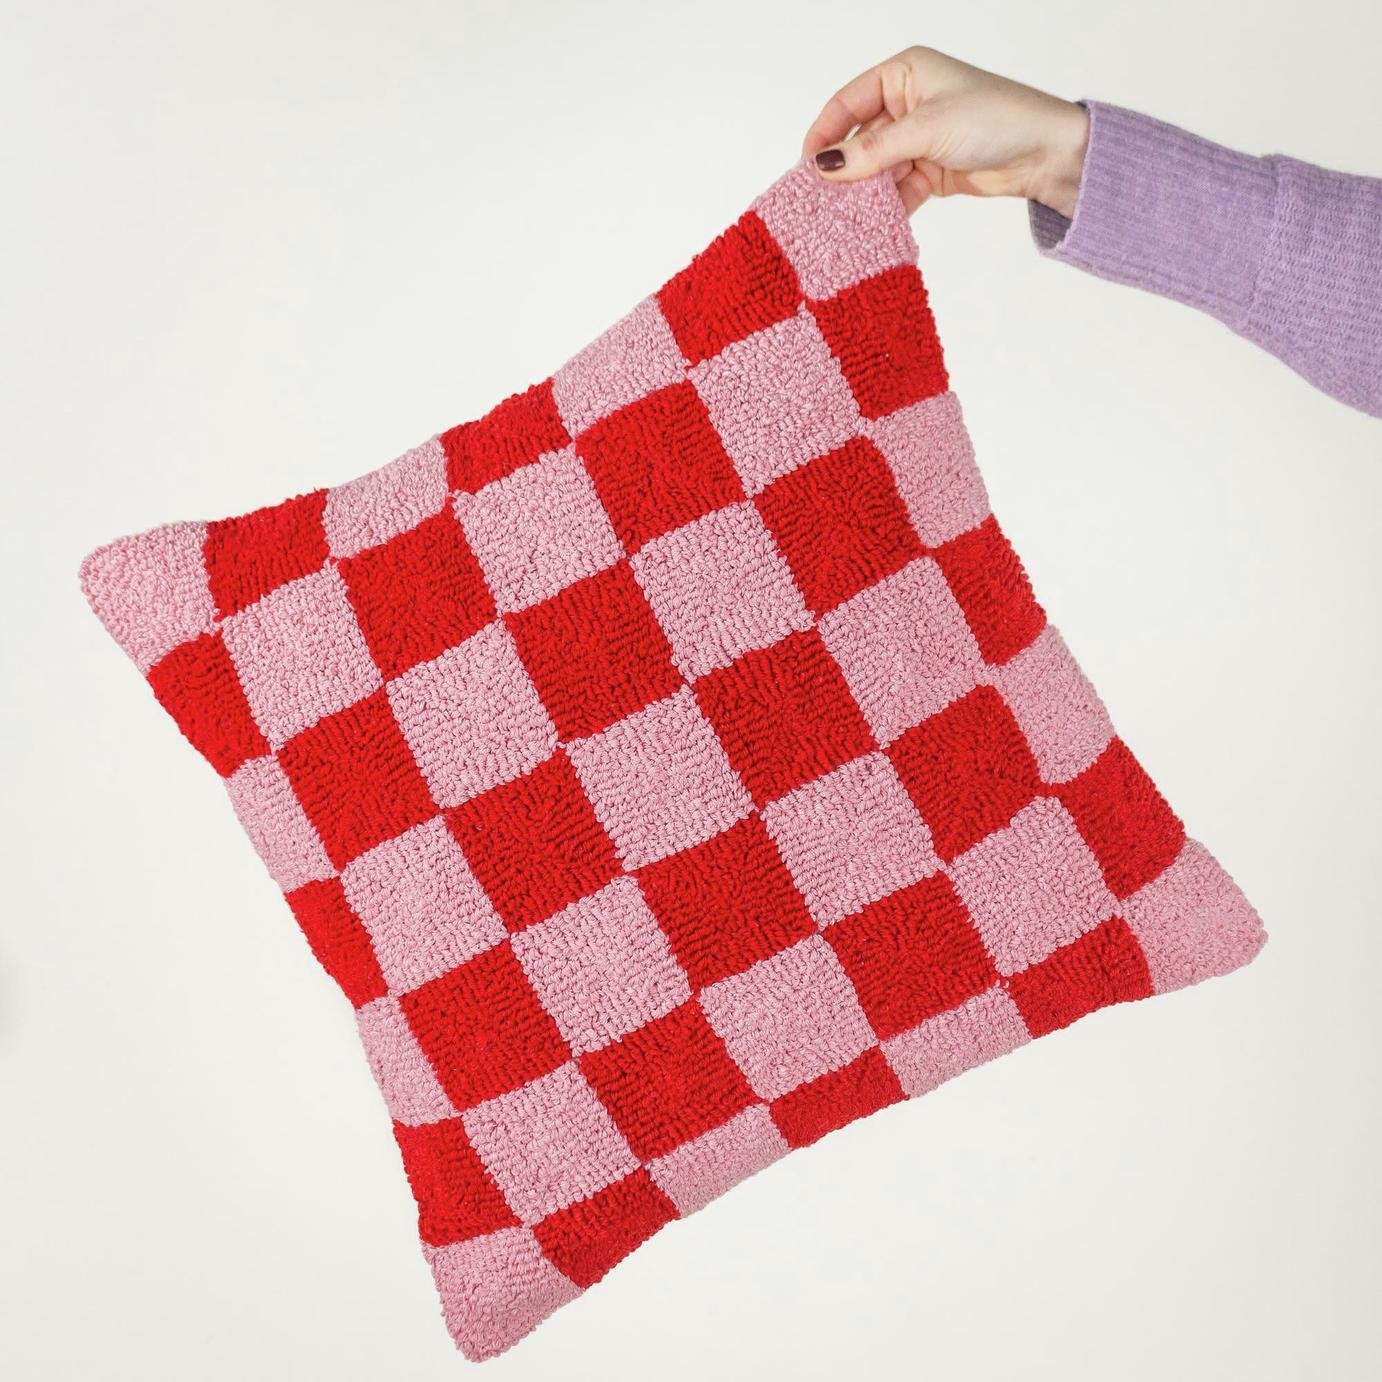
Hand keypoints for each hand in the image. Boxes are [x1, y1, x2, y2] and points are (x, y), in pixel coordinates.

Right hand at [803, 46, 1089, 216]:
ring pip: (877, 171)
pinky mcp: (931, 171)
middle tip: (819, 203)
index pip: (848, 103)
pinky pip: (897, 192)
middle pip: (859, 141)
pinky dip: (886, 209)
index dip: (824, 134)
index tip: (805, 168)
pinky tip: (872, 226)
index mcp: (904, 74)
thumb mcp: (927, 130)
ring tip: (842, 221)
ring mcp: (919, 140)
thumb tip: (825, 167)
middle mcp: (908, 104)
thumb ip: (874, 151)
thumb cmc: (997, 118)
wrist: (1046, 152)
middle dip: (844, 172)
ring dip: (864, 195)